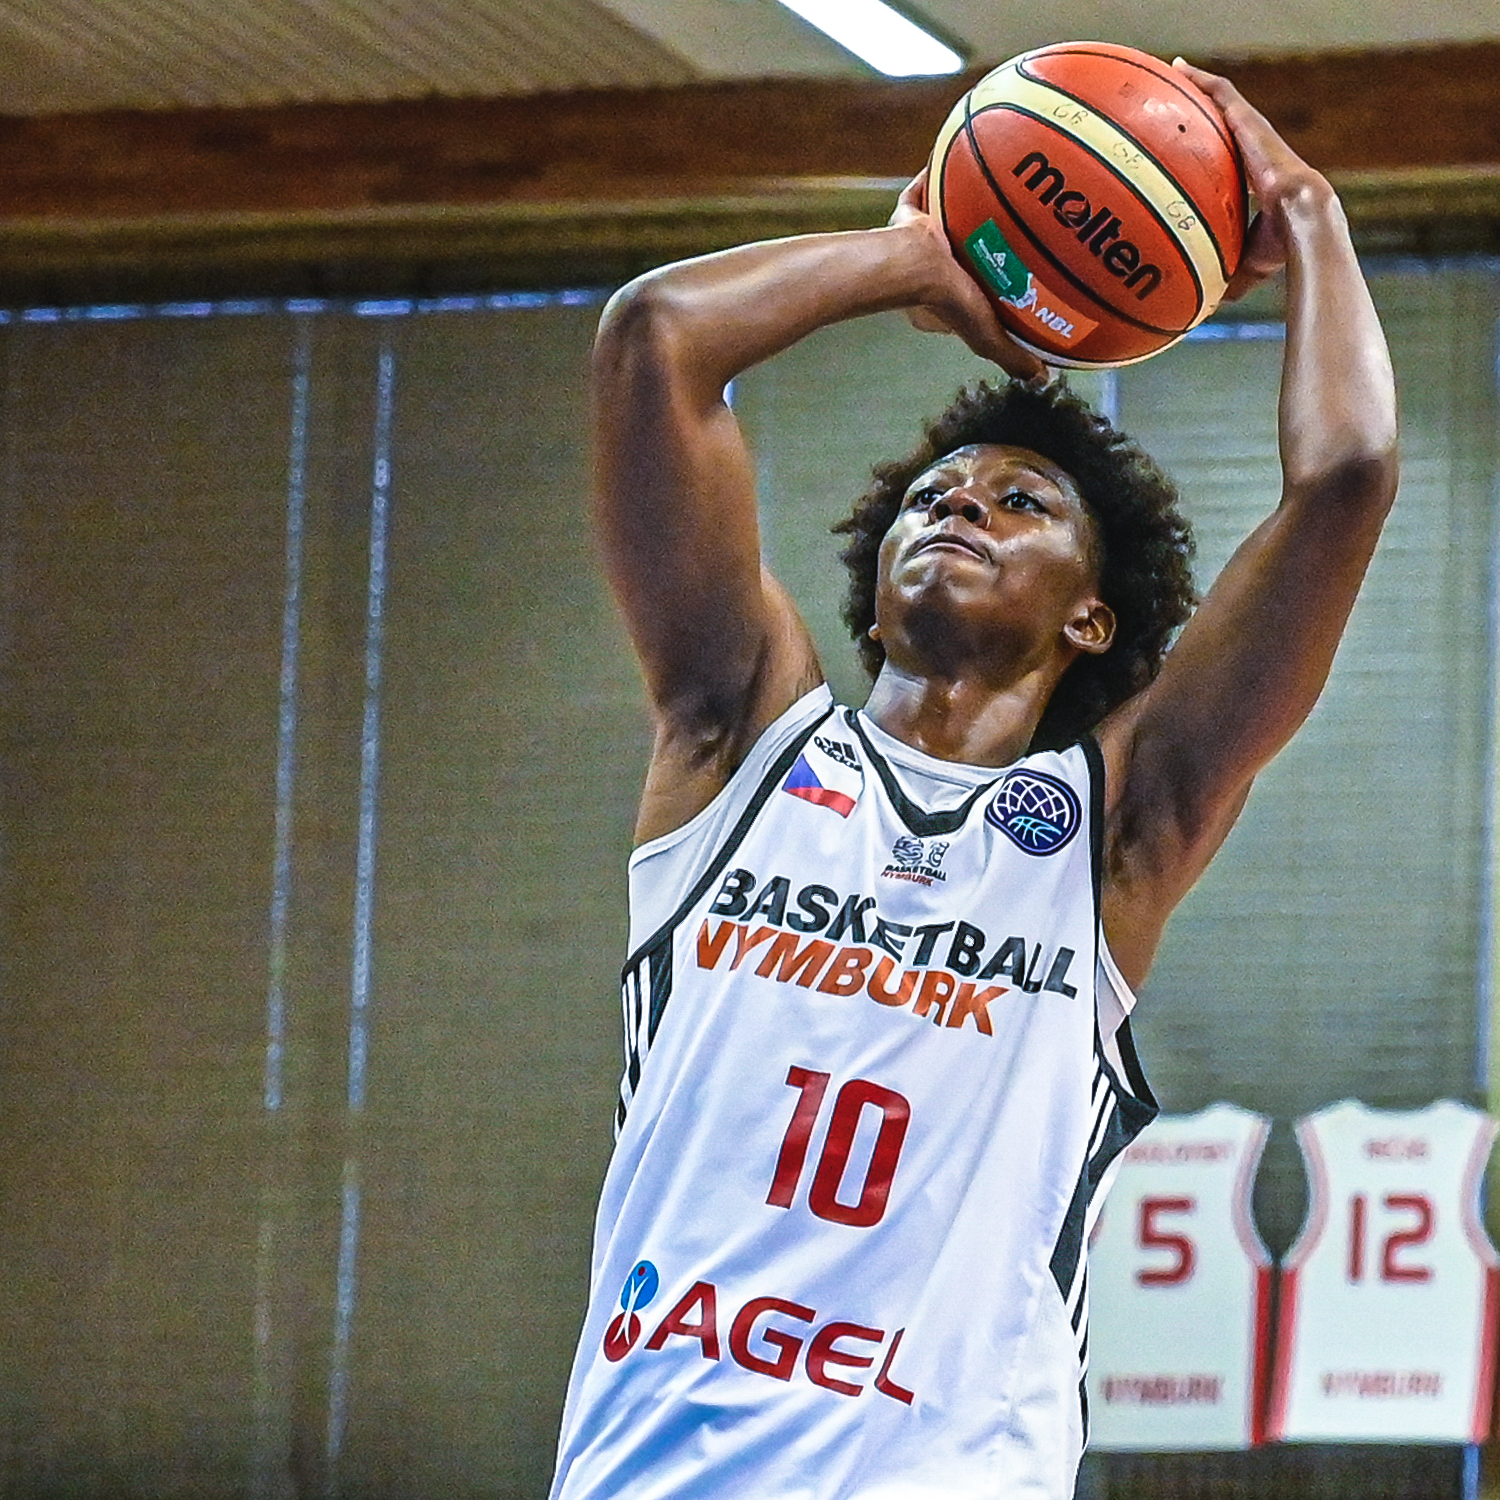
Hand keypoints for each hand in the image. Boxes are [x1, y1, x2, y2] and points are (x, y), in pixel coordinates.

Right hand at [887, 169, 1048, 380]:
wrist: (911, 264)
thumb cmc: (947, 301)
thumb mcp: (987, 334)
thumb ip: (1011, 354)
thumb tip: (1043, 380)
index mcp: (938, 301)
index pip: (964, 295)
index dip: (983, 289)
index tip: (1004, 279)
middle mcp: (925, 269)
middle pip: (955, 255)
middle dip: (973, 245)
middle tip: (998, 232)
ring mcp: (913, 240)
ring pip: (941, 223)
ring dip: (957, 210)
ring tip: (985, 193)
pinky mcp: (906, 214)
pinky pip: (923, 190)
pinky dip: (935, 176)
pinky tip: (961, 151)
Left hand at [1172, 60, 1338, 301]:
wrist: (1303, 220)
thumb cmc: (1280, 247)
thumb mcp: (1247, 264)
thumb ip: (1225, 277)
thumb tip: (1206, 309)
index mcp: (1259, 177)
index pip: (1235, 158)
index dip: (1217, 148)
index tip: (1198, 144)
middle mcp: (1256, 149)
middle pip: (1227, 121)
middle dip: (1203, 108)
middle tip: (1177, 98)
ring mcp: (1255, 133)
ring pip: (1223, 98)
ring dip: (1199, 83)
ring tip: (1173, 70)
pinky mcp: (1251, 122)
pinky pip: (1222, 93)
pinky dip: (1201, 80)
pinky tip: (1179, 69)